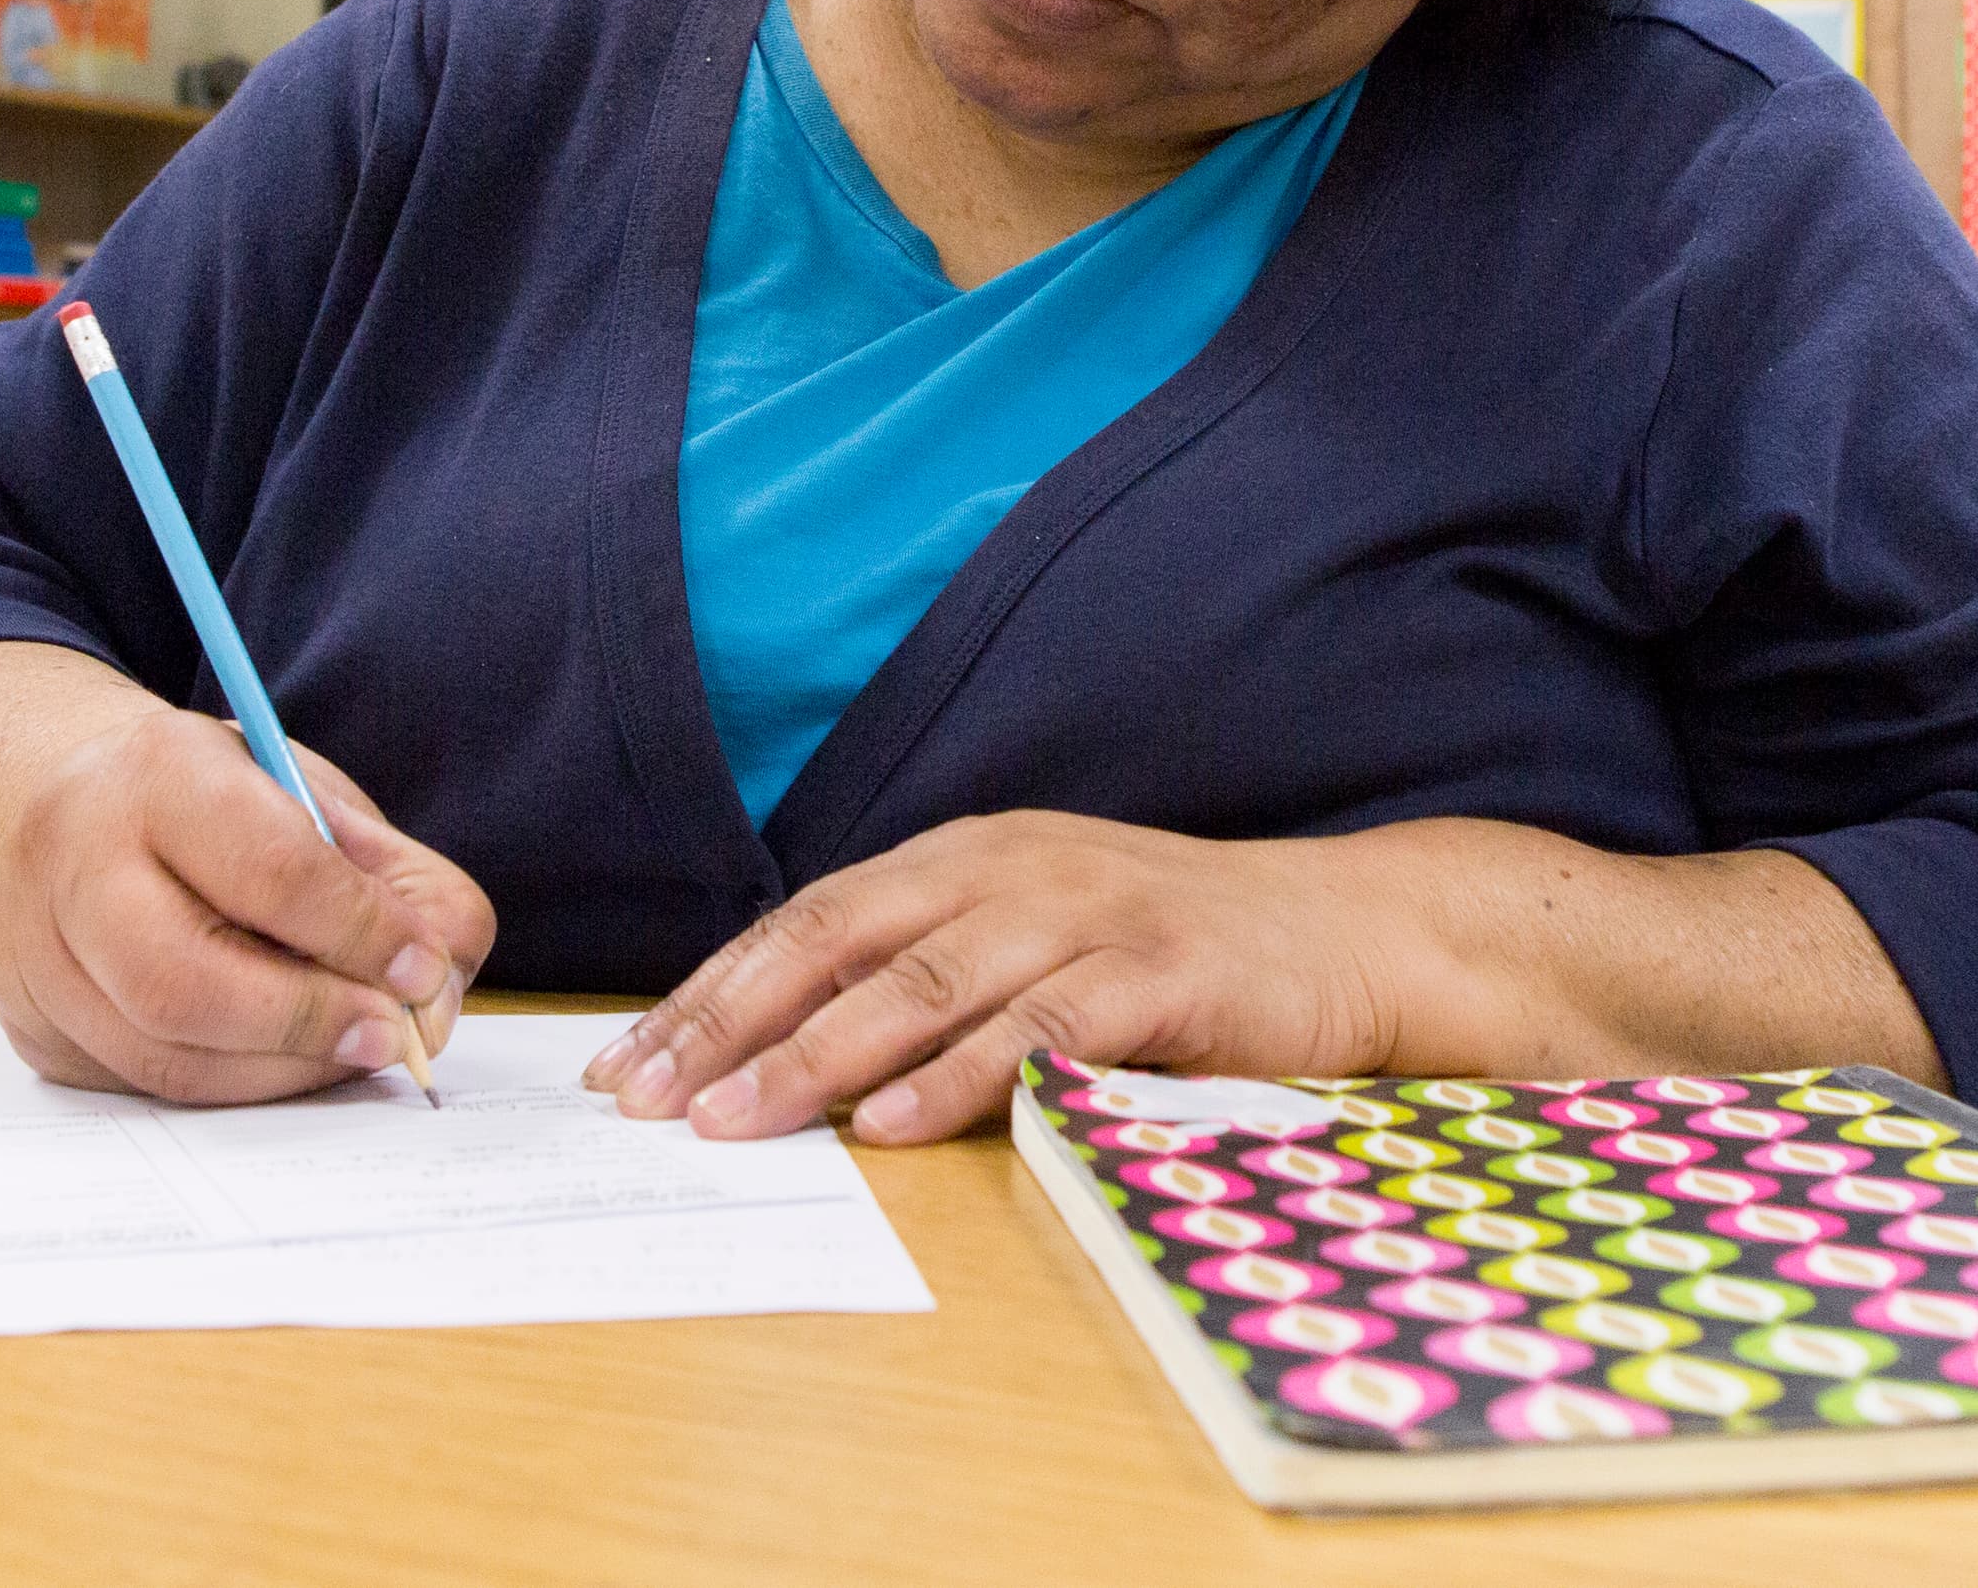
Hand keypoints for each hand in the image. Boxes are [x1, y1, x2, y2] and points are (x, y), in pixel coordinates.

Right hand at [0, 710, 494, 1104]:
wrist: (84, 813)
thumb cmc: (224, 804)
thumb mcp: (319, 799)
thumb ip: (402, 880)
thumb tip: (440, 984)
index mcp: (159, 771)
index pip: (270, 870)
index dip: (362, 932)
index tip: (425, 968)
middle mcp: (73, 860)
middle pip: (188, 982)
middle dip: (311, 1020)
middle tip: (393, 1033)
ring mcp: (38, 953)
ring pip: (164, 1053)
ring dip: (283, 1068)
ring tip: (355, 1047)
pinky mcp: (38, 1028)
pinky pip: (147, 1084)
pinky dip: (239, 1084)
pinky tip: (291, 1058)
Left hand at [587, 812, 1401, 1145]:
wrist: (1350, 931)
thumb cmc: (1182, 952)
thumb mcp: (1043, 932)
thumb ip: (937, 967)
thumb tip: (789, 1049)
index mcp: (974, 853)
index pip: (813, 917)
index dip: (714, 988)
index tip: (627, 1065)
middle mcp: (1018, 866)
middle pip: (846, 937)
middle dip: (733, 1020)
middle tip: (647, 1100)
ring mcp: (1090, 912)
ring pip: (927, 980)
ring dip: (819, 1054)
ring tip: (737, 1121)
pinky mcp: (1158, 972)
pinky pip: (1040, 1027)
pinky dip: (958, 1076)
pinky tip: (890, 1124)